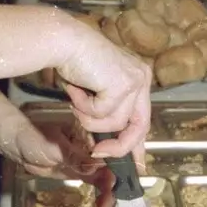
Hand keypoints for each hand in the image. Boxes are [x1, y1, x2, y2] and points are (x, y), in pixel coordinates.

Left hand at [13, 116, 116, 206]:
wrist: (19, 146)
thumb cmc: (35, 137)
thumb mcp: (56, 148)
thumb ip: (75, 158)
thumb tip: (96, 167)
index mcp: (93, 132)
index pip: (113, 146)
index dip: (122, 162)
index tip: (118, 180)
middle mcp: (97, 145)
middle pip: (115, 164)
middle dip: (117, 183)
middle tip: (111, 200)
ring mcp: (90, 160)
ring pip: (107, 177)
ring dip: (110, 193)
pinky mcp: (83, 172)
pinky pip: (97, 183)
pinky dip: (101, 195)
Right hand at [52, 18, 151, 167]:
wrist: (64, 41)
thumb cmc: (74, 63)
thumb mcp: (94, 95)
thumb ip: (105, 116)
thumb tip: (104, 148)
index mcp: (138, 79)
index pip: (143, 119)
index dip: (137, 144)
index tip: (135, 165)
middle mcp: (141, 78)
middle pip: (140, 127)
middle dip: (119, 146)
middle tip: (97, 152)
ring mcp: (135, 81)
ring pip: (115, 123)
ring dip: (89, 119)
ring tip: (76, 100)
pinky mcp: (122, 84)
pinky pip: (102, 114)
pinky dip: (84, 108)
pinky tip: (77, 90)